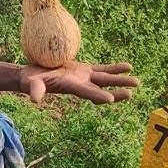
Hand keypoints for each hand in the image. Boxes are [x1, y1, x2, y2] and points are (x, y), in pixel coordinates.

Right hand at [20, 61, 139, 104]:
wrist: (32, 75)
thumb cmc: (31, 79)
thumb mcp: (32, 83)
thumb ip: (35, 89)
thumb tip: (35, 99)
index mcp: (70, 87)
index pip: (86, 92)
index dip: (97, 95)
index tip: (110, 100)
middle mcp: (80, 85)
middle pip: (101, 89)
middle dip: (116, 91)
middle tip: (130, 93)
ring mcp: (83, 78)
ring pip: (105, 80)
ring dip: (120, 80)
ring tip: (137, 82)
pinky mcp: (84, 70)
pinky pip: (102, 69)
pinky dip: (115, 68)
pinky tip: (128, 67)